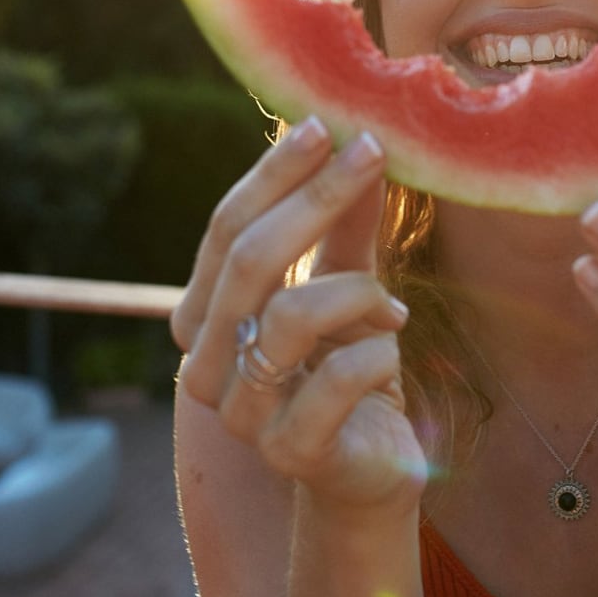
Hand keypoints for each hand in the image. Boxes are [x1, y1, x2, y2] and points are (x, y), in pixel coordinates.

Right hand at [174, 119, 426, 517]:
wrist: (372, 470)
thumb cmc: (350, 371)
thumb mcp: (346, 286)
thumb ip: (342, 226)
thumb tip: (356, 140)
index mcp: (205, 317)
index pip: (225, 230)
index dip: (273, 175)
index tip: (326, 126)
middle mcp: (208, 365)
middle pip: (250, 261)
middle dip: (316, 198)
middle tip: (371, 153)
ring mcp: (243, 413)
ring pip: (291, 315)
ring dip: (358, 292)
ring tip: (390, 305)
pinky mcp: (290, 451)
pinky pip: (337, 376)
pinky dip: (378, 349)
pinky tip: (392, 347)